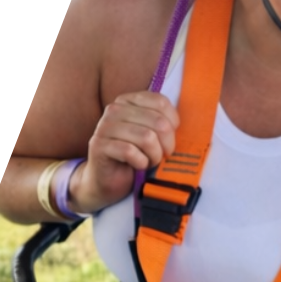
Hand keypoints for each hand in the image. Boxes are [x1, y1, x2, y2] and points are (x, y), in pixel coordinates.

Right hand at [79, 91, 179, 210]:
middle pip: (158, 122)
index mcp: (129, 100)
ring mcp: (105, 126)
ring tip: (149, 161)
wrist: (107, 180)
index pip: (161, 103)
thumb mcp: (151, 134)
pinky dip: (141, 163)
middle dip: (166, 144)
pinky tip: (137, 165)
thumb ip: (163, 123)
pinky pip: (131, 152)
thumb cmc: (134, 157)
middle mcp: (115, 109)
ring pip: (146, 137)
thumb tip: (181, 125)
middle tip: (161, 155)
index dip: (172, 124)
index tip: (168, 139)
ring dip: (154, 155)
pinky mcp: (99, 145)